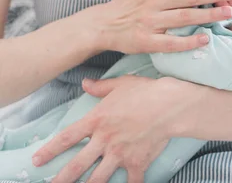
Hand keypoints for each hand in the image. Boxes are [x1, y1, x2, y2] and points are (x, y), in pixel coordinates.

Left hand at [32, 75, 196, 182]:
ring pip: (97, 179)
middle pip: (77, 165)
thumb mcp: (120, 84)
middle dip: (61, 179)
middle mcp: (105, 140)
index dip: (50, 150)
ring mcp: (120, 154)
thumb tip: (85, 83)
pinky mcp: (136, 163)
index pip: (68, 137)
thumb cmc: (145, 91)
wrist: (170, 104)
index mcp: (97, 120)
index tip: (37, 160)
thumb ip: (100, 87)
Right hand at [97, 0, 231, 54]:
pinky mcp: (146, 41)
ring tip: (227, 12)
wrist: (104, 24)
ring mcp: (150, 22)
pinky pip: (172, 42)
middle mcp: (152, 1)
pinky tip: (206, 38)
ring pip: (185, 17)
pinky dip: (190, 40)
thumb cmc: (130, 4)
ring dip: (209, 14)